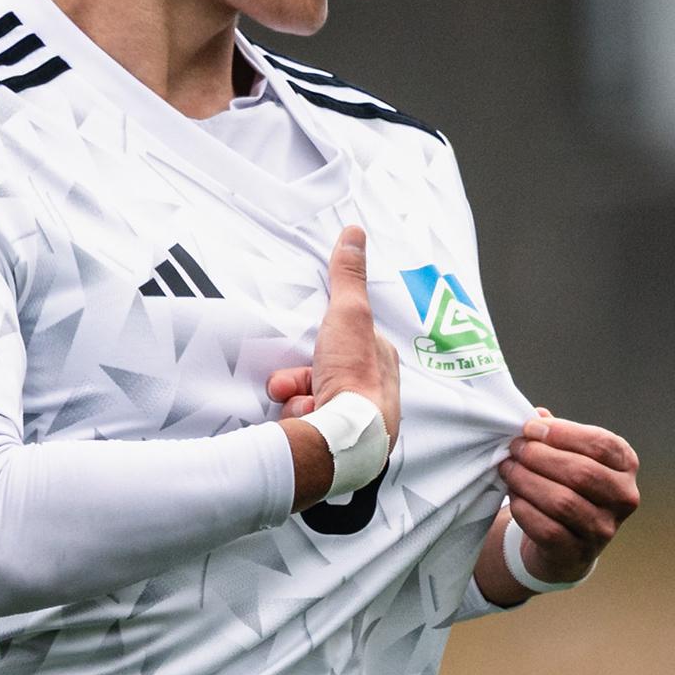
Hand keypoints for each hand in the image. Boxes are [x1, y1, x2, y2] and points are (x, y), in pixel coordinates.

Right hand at [263, 227, 401, 441]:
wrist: (343, 438)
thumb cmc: (353, 378)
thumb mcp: (348, 314)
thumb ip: (347, 276)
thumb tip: (353, 233)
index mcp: (380, 362)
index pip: (349, 340)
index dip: (327, 337)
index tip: (315, 338)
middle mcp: (371, 393)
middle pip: (323, 369)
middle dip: (301, 372)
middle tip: (294, 378)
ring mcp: (353, 419)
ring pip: (309, 394)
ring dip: (295, 394)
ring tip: (298, 401)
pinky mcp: (335, 440)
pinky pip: (304, 419)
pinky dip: (295, 415)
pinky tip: (300, 418)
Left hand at [499, 411, 640, 579]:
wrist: (564, 544)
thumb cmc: (566, 487)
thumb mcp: (569, 457)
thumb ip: (556, 436)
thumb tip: (536, 415)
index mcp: (626, 466)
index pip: (601, 444)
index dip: (562, 433)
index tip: (530, 428)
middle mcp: (623, 498)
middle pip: (581, 473)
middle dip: (539, 457)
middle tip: (514, 449)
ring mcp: (604, 529)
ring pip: (562, 501)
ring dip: (527, 481)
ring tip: (507, 469)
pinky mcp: (578, 553)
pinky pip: (547, 528)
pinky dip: (524, 509)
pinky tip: (514, 496)